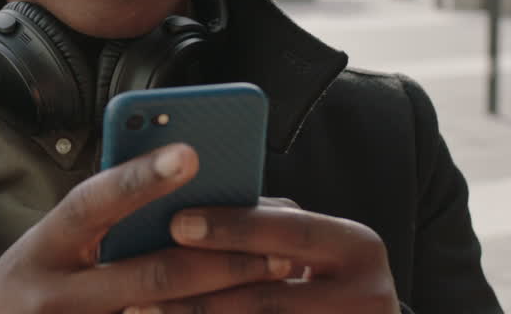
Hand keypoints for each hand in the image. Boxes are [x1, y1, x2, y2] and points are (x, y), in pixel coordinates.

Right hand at [0, 144, 292, 313]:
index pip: (91, 204)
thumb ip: (99, 220)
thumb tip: (183, 178)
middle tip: (278, 245)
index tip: (191, 153)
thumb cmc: (32, 291)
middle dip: (220, 261)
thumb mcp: (48, 249)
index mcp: (43, 249)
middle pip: (148, 278)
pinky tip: (238, 311)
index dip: (138, 179)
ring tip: (276, 279)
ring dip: (226, 302)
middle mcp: (54, 298)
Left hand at [150, 203, 399, 312]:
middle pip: (270, 292)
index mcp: (357, 245)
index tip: (176, 221)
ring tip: (144, 312)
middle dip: (204, 285)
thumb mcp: (315, 248)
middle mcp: (367, 294)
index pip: (288, 230)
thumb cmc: (328, 281)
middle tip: (148, 278)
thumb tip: (187, 207)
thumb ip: (269, 228)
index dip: (232, 227)